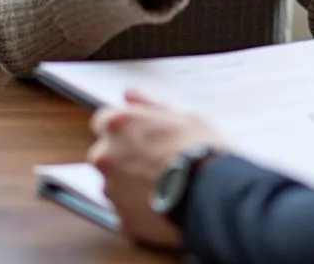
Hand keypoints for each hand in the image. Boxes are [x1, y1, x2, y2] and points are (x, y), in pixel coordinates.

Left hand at [89, 90, 226, 249]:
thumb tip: (131, 95)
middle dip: (124, 154)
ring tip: (163, 180)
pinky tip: (162, 198)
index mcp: (119, 125)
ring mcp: (112, 189)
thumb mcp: (182, 115)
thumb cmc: (200, 148)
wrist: (210, 192)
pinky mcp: (121, 218)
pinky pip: (125, 207)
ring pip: (115, 181)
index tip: (139, 130)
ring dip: (130, 180)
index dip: (124, 125)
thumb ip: (149, 105)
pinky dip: (138, 203)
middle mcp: (107, 156)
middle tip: (155, 155)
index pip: (103, 120)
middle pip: (106, 152)